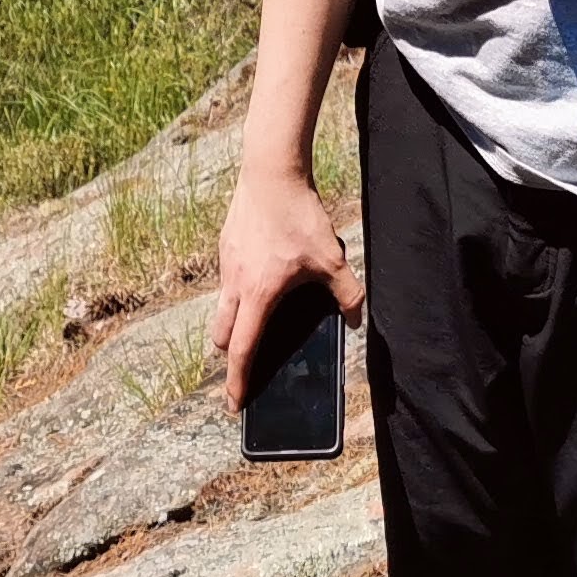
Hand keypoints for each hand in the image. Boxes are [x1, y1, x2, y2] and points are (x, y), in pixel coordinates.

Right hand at [210, 165, 360, 408]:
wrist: (271, 172)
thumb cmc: (298, 216)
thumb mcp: (332, 259)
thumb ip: (346, 293)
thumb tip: (356, 319)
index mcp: (258, 295)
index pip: (242, 350)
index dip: (237, 381)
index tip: (234, 404)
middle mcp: (235, 284)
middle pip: (220, 335)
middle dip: (229, 355)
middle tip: (243, 365)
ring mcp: (226, 263)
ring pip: (220, 306)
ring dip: (232, 322)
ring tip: (255, 322)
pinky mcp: (226, 244)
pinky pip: (227, 280)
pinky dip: (237, 291)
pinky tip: (261, 278)